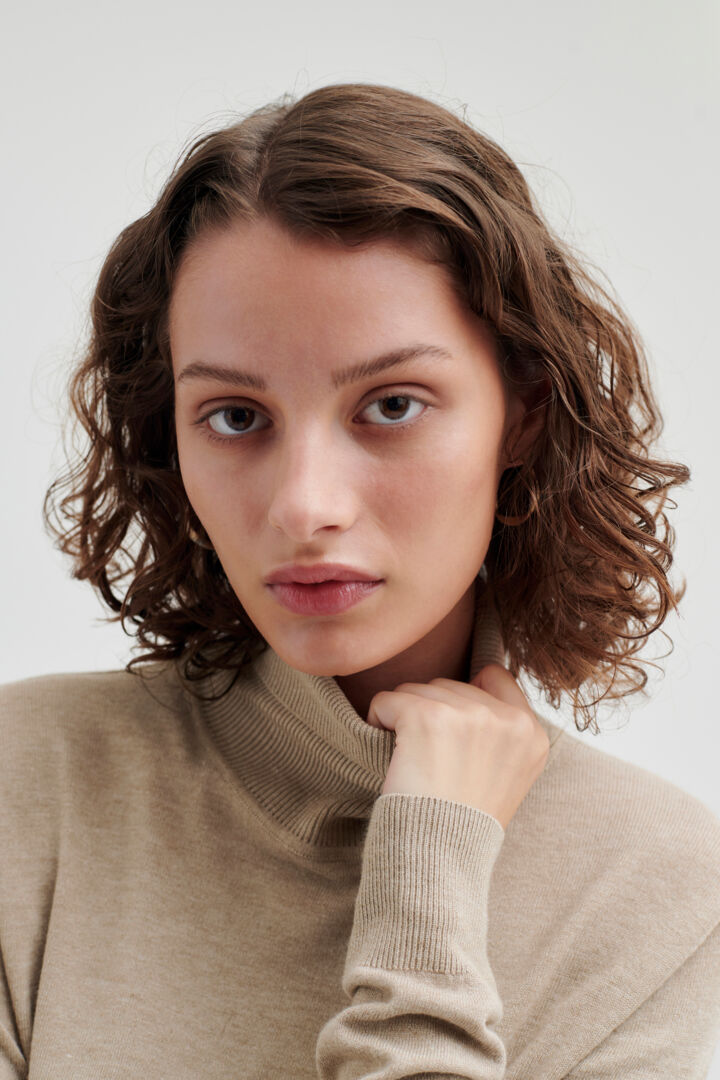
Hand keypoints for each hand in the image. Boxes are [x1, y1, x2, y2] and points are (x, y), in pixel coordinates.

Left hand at [365, 663, 549, 829]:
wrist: (438, 862)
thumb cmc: (463, 824)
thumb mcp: (506, 776)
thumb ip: (499, 731)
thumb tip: (474, 680)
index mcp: (532, 733)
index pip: (495, 675)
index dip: (466, 694)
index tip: (453, 732)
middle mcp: (506, 720)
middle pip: (449, 684)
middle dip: (431, 714)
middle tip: (432, 763)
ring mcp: (468, 715)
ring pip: (417, 690)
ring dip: (404, 719)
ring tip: (416, 763)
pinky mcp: (427, 717)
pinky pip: (386, 700)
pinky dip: (378, 722)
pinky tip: (392, 756)